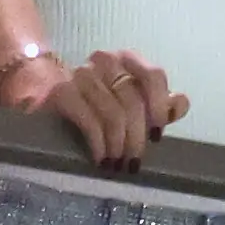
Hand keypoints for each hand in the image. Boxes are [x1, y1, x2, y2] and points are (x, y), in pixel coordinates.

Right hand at [6, 48, 185, 170]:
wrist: (43, 95)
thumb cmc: (95, 101)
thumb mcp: (129, 102)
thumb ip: (158, 104)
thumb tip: (181, 103)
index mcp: (126, 59)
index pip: (153, 76)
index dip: (159, 107)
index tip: (156, 135)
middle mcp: (105, 61)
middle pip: (133, 101)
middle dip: (136, 137)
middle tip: (133, 162)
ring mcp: (82, 74)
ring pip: (113, 113)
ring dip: (118, 145)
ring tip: (117, 164)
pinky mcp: (62, 92)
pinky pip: (90, 121)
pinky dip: (99, 144)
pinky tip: (101, 159)